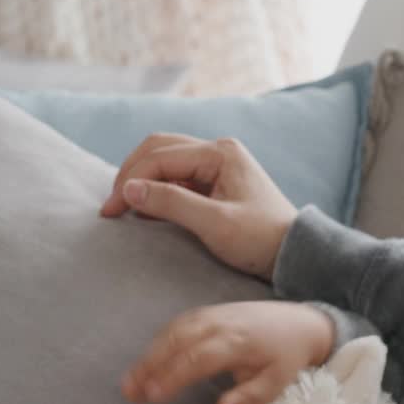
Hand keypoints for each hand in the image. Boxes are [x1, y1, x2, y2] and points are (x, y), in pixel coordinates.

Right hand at [100, 134, 298, 280]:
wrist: (293, 254)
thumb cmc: (260, 239)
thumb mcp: (215, 224)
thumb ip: (171, 203)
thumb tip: (129, 189)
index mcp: (220, 153)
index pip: (160, 157)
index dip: (130, 181)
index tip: (110, 211)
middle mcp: (218, 151)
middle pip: (159, 149)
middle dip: (131, 174)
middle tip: (112, 206)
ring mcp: (218, 165)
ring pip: (165, 161)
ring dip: (142, 180)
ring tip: (124, 208)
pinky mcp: (216, 182)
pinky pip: (177, 177)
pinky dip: (157, 189)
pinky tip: (146, 209)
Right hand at [122, 302, 334, 403]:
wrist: (301, 322)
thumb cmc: (286, 357)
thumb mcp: (275, 383)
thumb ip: (247, 399)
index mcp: (238, 342)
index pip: (198, 359)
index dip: (173, 376)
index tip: (152, 396)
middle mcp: (220, 323)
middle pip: (178, 341)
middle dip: (150, 365)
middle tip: (129, 392)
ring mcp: (212, 314)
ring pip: (173, 331)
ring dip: (150, 354)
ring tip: (131, 381)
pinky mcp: (208, 312)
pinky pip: (178, 324)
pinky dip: (159, 342)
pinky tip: (148, 361)